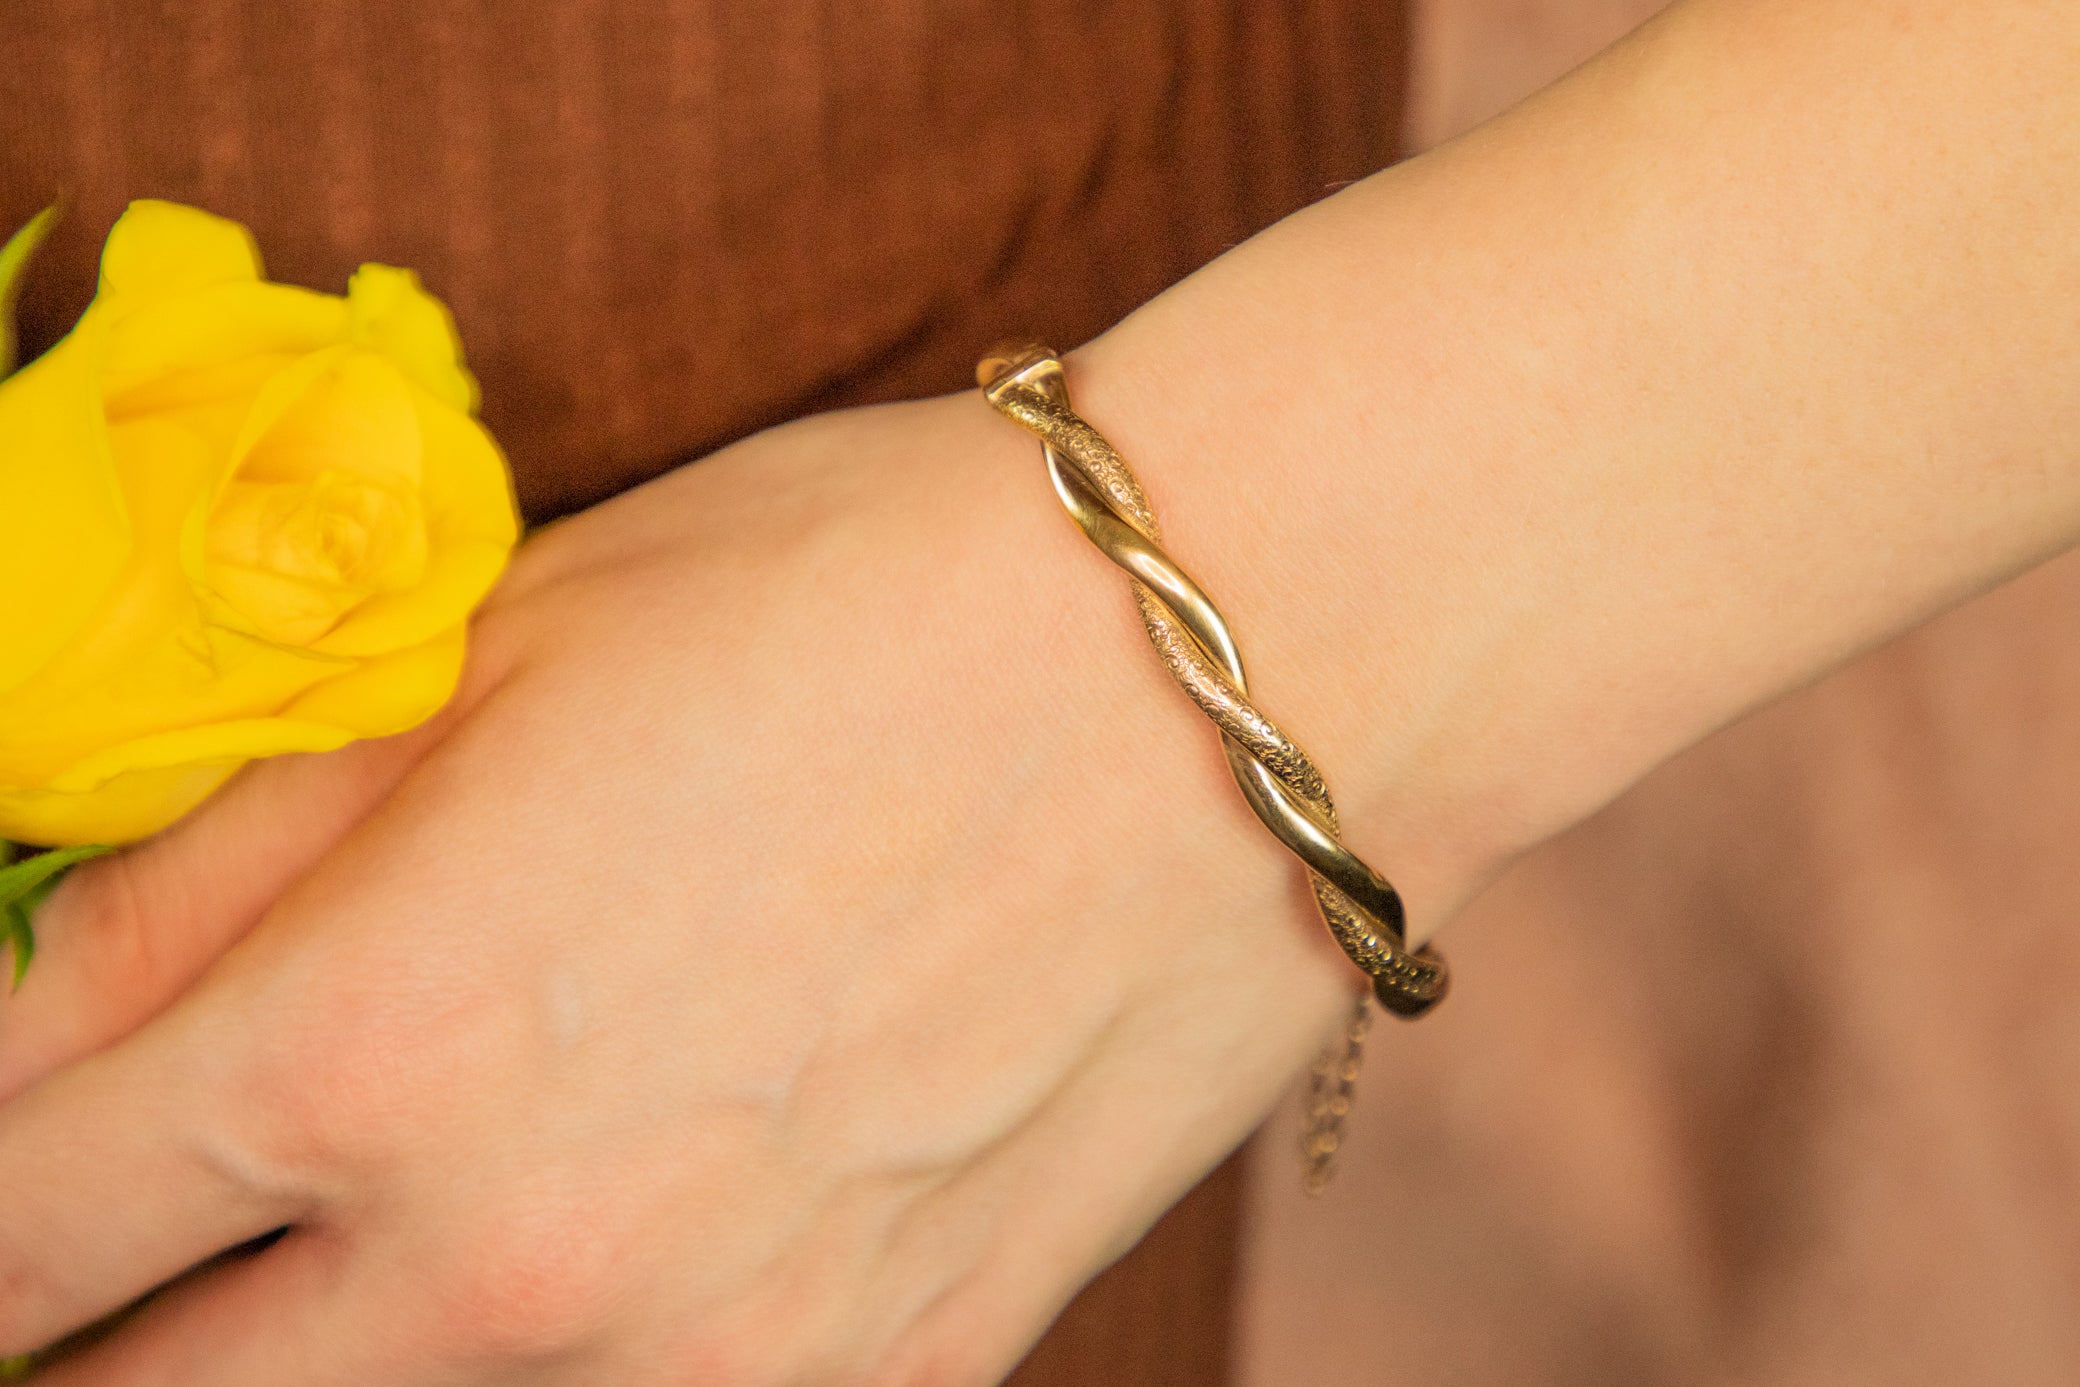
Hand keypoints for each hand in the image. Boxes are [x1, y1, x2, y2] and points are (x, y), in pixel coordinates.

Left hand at [0, 391, 1390, 1383]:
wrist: (1241, 671)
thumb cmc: (871, 597)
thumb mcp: (502, 648)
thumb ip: (218, 858)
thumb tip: (35, 1009)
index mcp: (373, 1041)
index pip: (8, 1222)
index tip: (38, 1144)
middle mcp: (521, 1265)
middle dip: (116, 1314)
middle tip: (186, 1201)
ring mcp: (722, 1360)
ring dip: (365, 1335)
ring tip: (476, 1168)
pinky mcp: (895, 1383)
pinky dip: (596, 1350)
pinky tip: (669, 1203)